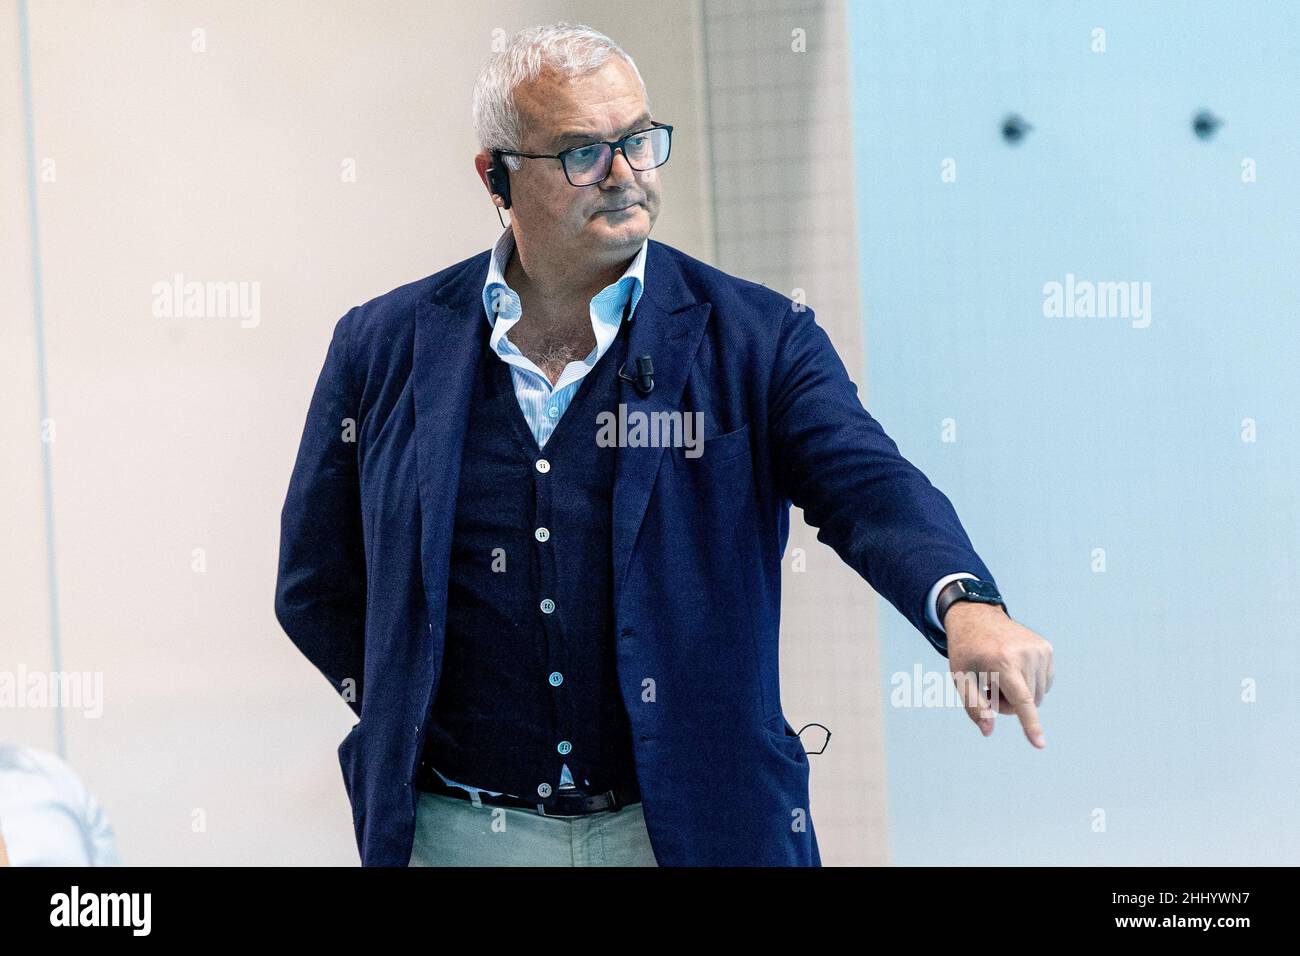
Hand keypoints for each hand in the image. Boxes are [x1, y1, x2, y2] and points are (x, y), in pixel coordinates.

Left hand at [944, 602, 1052, 748]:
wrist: (977, 616)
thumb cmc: (966, 651)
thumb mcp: (960, 677)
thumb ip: (973, 706)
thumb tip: (988, 731)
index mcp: (1003, 662)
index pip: (1021, 701)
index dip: (1030, 725)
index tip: (1040, 745)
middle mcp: (1026, 654)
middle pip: (1026, 703)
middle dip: (1007, 703)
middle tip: (989, 685)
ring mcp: (1040, 649)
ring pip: (1037, 696)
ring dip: (1019, 694)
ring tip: (1000, 675)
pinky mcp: (1047, 648)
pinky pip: (1044, 683)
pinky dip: (1029, 683)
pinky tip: (1013, 669)